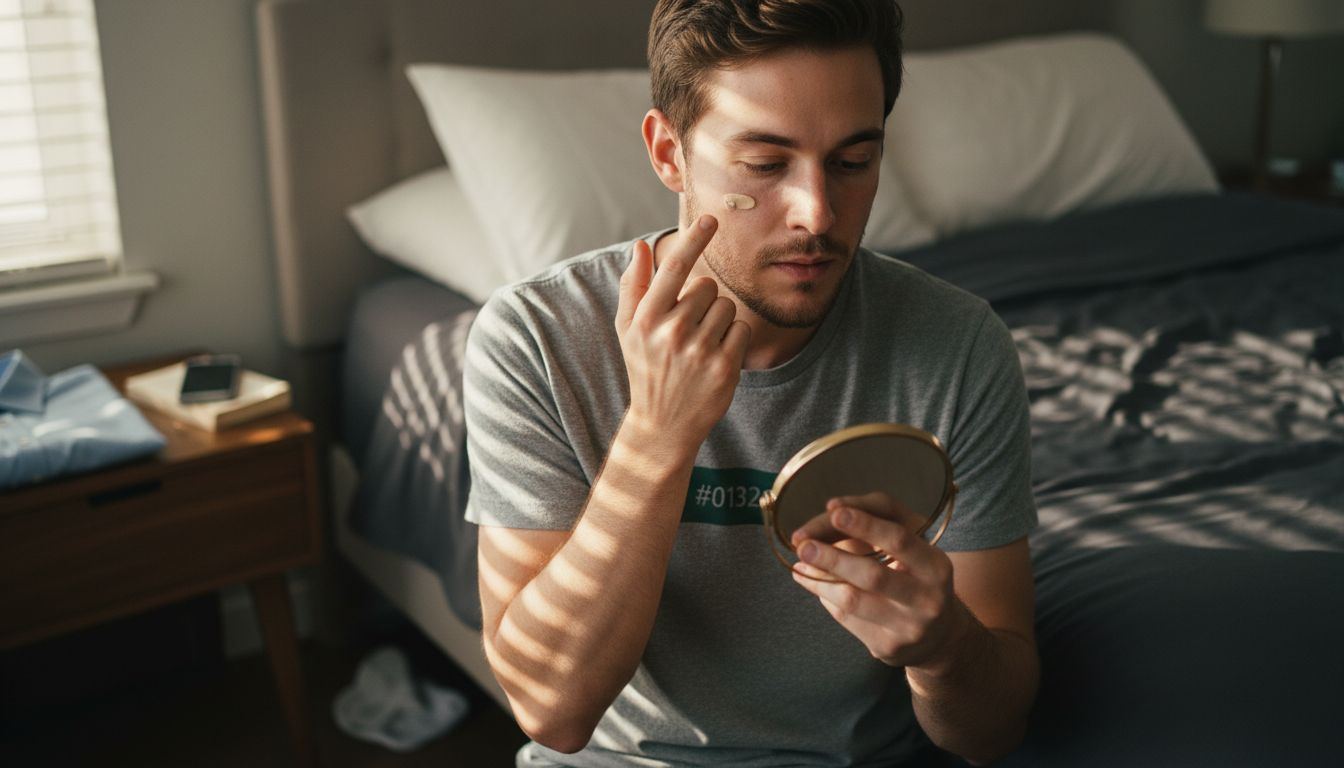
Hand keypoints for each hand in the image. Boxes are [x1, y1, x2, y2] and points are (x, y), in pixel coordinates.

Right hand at [615, 215, 750, 453]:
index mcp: (645, 318)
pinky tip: (715, 357)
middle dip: (702, 301)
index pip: (675, 267)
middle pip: (707, 286)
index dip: (694, 239)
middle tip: (687, 329)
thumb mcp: (628, 329)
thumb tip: (640, 246)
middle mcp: (671, 332)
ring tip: (700, 345)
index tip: (711, 219)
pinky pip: (741, 329)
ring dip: (719, 320)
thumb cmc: (645, 368)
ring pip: (727, 306)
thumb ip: (633, 286)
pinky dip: (734, 339)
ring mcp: (699, 351)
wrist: (662, 424)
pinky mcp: (724, 368)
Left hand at [789, 492, 971, 669]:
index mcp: (935, 566)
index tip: (834, 511)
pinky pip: (846, 618)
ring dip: (820, 578)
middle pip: (873, 575)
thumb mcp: (913, 548)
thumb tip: (830, 512)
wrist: (938, 635)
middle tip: (803, 543)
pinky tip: (809, 580)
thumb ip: (878, 523)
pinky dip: (824, 595)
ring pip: (853, 600)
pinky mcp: (888, 647)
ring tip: (800, 562)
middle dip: (833, 557)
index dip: (865, 525)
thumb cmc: (916, 577)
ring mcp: (908, 627)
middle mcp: (927, 599)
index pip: (898, 541)